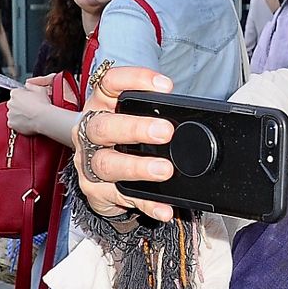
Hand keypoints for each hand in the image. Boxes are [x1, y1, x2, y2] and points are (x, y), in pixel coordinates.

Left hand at [6, 83, 51, 135]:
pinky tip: (29, 121)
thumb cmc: (43, 105)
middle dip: (22, 105)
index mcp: (15, 93)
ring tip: (32, 116)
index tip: (31, 100)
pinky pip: (15, 122)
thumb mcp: (41, 89)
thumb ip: (32, 85)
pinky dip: (20, 123)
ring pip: (14, 113)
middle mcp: (10, 103)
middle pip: (15, 103)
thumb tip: (28, 85)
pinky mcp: (12, 123)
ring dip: (21, 114)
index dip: (25, 96)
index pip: (17, 93)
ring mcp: (10, 114)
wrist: (43, 118)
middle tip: (33, 108)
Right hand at [73, 65, 176, 220]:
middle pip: (104, 126)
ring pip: (107, 164)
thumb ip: (157, 115)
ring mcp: (89, 163)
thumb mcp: (135, 120)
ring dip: (137, 167)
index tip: (165, 86)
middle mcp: (90, 132)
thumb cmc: (125, 141)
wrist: (102, 177)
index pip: (108, 84)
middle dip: (134, 128)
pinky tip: (164, 208)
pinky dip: (146, 203)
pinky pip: (122, 197)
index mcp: (102, 106)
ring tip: (164, 170)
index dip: (134, 80)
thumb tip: (198, 118)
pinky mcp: (96, 191)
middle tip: (166, 131)